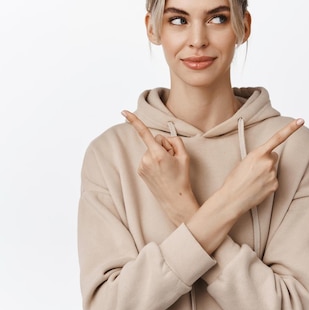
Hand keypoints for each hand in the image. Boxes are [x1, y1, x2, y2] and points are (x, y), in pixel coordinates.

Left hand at [122, 110, 198, 225]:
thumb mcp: (184, 156)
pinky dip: (155, 161)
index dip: (134, 120)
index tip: (124, 110)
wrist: (174, 199)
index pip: (144, 133)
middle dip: (164, 147)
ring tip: (167, 168)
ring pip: (151, 149)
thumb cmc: (181, 177)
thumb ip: (175, 141)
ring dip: (159, 155)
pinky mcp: (140, 170)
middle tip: (173, 161)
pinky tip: (161, 171)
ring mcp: (141, 165)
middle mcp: (146, 159)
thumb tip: (165, 139)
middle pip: (155, 141)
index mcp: (157, 154)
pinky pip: (148, 157)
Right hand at [219, 118, 304, 217]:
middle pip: (274, 156)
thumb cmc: (235, 180)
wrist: (232, 199)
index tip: (301, 121)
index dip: (291, 128)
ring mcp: (273, 174)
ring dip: (266, 173)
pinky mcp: (275, 185)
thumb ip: (257, 157)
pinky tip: (258, 187)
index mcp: (258, 153)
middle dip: (267, 161)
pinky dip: (267, 183)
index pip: (278, 137)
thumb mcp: (243, 162)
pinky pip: (274, 180)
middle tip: (254, 170)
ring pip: (273, 169)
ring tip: (253, 180)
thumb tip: (266, 160)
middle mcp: (268, 162)